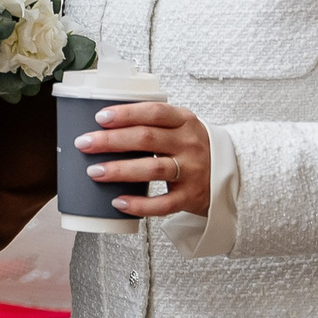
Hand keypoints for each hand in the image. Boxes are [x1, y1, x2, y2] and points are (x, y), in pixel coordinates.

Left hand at [76, 102, 210, 217]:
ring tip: (94, 172)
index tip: (100, 117)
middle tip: (84, 144)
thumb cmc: (196, 149)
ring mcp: (192, 171)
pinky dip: (138, 204)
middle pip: (146, 139)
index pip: (154, 112)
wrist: (232, 175)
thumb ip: (155, 124)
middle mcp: (189, 144)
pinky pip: (161, 204)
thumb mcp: (183, 128)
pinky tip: (118, 202)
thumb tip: (106, 126)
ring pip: (152, 169)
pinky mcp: (190, 197)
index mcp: (186, 121)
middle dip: (111, 141)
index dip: (126, 113)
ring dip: (119, 170)